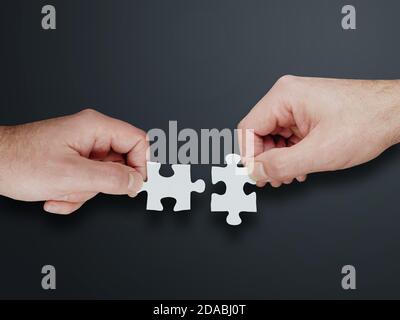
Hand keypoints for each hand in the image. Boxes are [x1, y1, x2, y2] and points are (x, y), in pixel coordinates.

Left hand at [0, 109, 147, 213]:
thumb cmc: (19, 162)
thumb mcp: (71, 176)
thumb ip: (111, 179)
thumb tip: (137, 182)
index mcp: (95, 127)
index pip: (138, 141)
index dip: (142, 165)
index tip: (136, 185)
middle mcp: (92, 135)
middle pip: (122, 162)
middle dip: (104, 185)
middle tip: (85, 189)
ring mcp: (83, 148)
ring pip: (105, 176)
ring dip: (85, 192)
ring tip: (62, 191)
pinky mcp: (75, 161)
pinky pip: (89, 182)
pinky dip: (75, 194)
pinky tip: (55, 195)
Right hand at [238, 76, 399, 186]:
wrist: (394, 113)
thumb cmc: (367, 121)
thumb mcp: (319, 152)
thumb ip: (281, 165)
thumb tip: (254, 172)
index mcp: (284, 97)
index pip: (248, 129)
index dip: (250, 157)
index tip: (256, 176)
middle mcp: (287, 97)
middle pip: (258, 134)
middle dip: (265, 160)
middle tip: (275, 179)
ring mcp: (297, 104)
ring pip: (272, 137)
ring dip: (278, 160)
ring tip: (291, 175)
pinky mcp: (305, 113)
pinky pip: (286, 136)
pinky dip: (289, 154)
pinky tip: (300, 166)